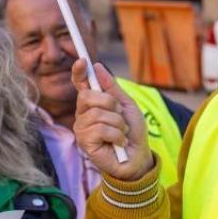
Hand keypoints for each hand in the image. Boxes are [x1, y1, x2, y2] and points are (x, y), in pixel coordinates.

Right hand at [71, 61, 153, 181]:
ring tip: (121, 133)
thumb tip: (97, 67)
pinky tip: (119, 143)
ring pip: (98, 114)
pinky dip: (117, 135)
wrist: (138, 157)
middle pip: (88, 96)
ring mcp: (82, 129)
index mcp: (92, 104)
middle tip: (120, 116)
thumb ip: (112, 88)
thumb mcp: (126, 105)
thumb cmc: (132, 133)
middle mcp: (83, 115)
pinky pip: (101, 129)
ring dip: (118, 123)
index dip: (79, 72)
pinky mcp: (84, 143)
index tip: (83, 61)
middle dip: (110, 104)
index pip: (80, 84)